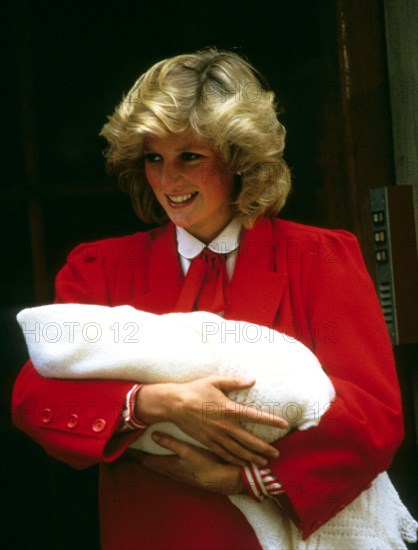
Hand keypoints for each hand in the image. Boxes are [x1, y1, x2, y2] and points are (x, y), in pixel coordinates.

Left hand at [132, 431, 245, 494]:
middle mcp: (171, 472)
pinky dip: (163, 464)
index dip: (135, 455)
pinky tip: (167, 461)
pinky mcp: (187, 475)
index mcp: (168, 466)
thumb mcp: (187, 450)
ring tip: (145, 455)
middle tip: (132, 451)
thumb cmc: (205, 463)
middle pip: (151, 466)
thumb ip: (170, 443)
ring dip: (152, 462)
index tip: (125, 449)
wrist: (223, 479)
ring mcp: (179, 475)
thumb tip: (153, 435)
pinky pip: (169, 469)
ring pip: (160, 468)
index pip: (146, 461)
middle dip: (141, 459)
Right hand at [135, 376, 287, 466]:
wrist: (174, 404)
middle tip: (277, 454)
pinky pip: (225, 454)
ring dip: (253, 457)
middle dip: (264, 449)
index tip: (284, 424)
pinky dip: (236, 460)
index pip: (255, 416)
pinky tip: (243, 463)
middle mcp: (225, 426)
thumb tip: (252, 380)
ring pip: (238, 451)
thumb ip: (235, 382)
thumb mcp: (215, 381)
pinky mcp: (208, 442)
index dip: (271, 421)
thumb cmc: (195, 390)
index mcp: (229, 409)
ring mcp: (216, 436)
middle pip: (249, 441)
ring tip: (264, 463)